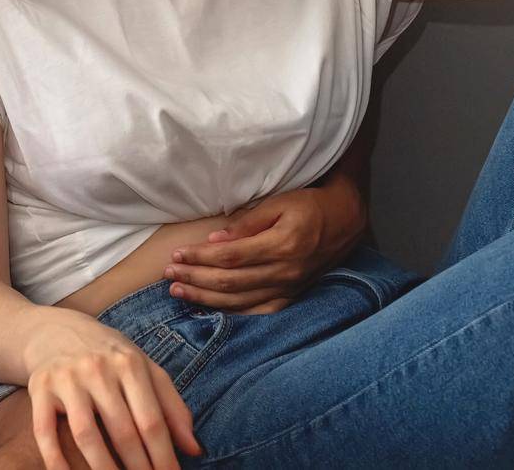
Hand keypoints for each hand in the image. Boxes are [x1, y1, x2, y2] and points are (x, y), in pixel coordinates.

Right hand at [23, 310, 202, 469]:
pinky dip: (55, 461)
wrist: (56, 330)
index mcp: (129, 364)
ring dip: (103, 469)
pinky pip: (45, 432)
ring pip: (87, 434)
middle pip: (122, 431)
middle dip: (139, 468)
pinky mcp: (39, 388)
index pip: (151, 420)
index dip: (163, 456)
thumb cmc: (109, 356)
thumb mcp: (144, 368)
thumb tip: (194, 448)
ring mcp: (66, 378)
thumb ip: (172, 406)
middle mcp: (98, 369)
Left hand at [163, 182, 365, 313]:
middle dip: (195, 278)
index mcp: (282, 244)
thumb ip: (247, 223)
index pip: (231, 256)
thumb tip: (215, 240)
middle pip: (230, 281)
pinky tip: (208, 308)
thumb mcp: (279, 203)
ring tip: (178, 291)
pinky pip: (256, 311)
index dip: (201, 257)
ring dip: (205, 298)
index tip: (177, 254)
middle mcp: (285, 271)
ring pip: (239, 300)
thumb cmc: (308, 206)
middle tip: (169, 274)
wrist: (344, 222)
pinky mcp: (289, 297)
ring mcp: (288, 288)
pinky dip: (230, 311)